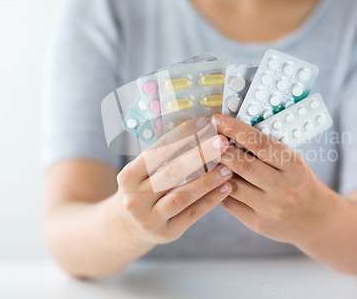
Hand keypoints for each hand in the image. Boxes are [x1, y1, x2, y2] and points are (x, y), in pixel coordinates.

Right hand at [115, 117, 232, 244]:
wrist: (130, 227)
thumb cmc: (143, 190)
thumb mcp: (142, 173)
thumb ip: (164, 156)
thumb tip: (198, 129)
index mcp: (127, 177)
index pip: (156, 152)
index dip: (181, 136)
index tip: (203, 124)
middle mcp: (134, 199)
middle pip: (171, 173)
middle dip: (199, 155)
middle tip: (221, 142)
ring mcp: (150, 219)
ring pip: (183, 195)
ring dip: (208, 180)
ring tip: (228, 167)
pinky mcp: (167, 232)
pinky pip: (193, 213)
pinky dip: (211, 199)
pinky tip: (226, 187)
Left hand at [215, 114, 331, 244]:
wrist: (315, 220)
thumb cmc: (299, 183)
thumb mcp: (293, 162)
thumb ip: (267, 150)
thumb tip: (230, 131)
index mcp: (294, 166)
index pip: (260, 143)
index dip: (235, 129)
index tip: (217, 120)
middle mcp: (283, 188)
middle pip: (242, 164)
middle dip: (219, 149)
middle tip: (204, 137)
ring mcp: (270, 208)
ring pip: (232, 184)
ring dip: (213, 169)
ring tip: (202, 156)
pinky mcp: (258, 223)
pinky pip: (229, 202)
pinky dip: (215, 187)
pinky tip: (207, 177)